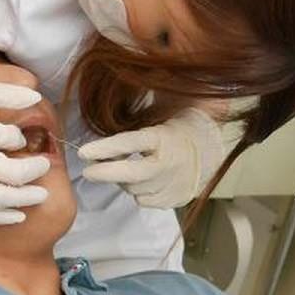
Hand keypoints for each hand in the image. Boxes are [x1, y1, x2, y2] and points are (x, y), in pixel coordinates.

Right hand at [0, 74, 50, 223]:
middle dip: (35, 171)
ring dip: (25, 198)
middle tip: (44, 166)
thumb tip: (35, 95)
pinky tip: (17, 215)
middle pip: (15, 175)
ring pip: (1, 198)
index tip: (16, 136)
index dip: (18, 137)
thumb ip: (3, 92)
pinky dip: (1, 216)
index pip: (12, 139)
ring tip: (41, 195)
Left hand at [78, 108, 225, 207]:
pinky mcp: (173, 200)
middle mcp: (168, 163)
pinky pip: (144, 200)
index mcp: (164, 137)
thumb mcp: (164, 110)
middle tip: (87, 171)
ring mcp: (171, 185)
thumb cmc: (179, 127)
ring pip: (134, 189)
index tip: (83, 152)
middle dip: (105, 173)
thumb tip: (111, 94)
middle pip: (131, 175)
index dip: (106, 148)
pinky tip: (143, 179)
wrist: (210, 151)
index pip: (131, 143)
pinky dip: (138, 191)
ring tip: (126, 166)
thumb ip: (139, 108)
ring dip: (123, 180)